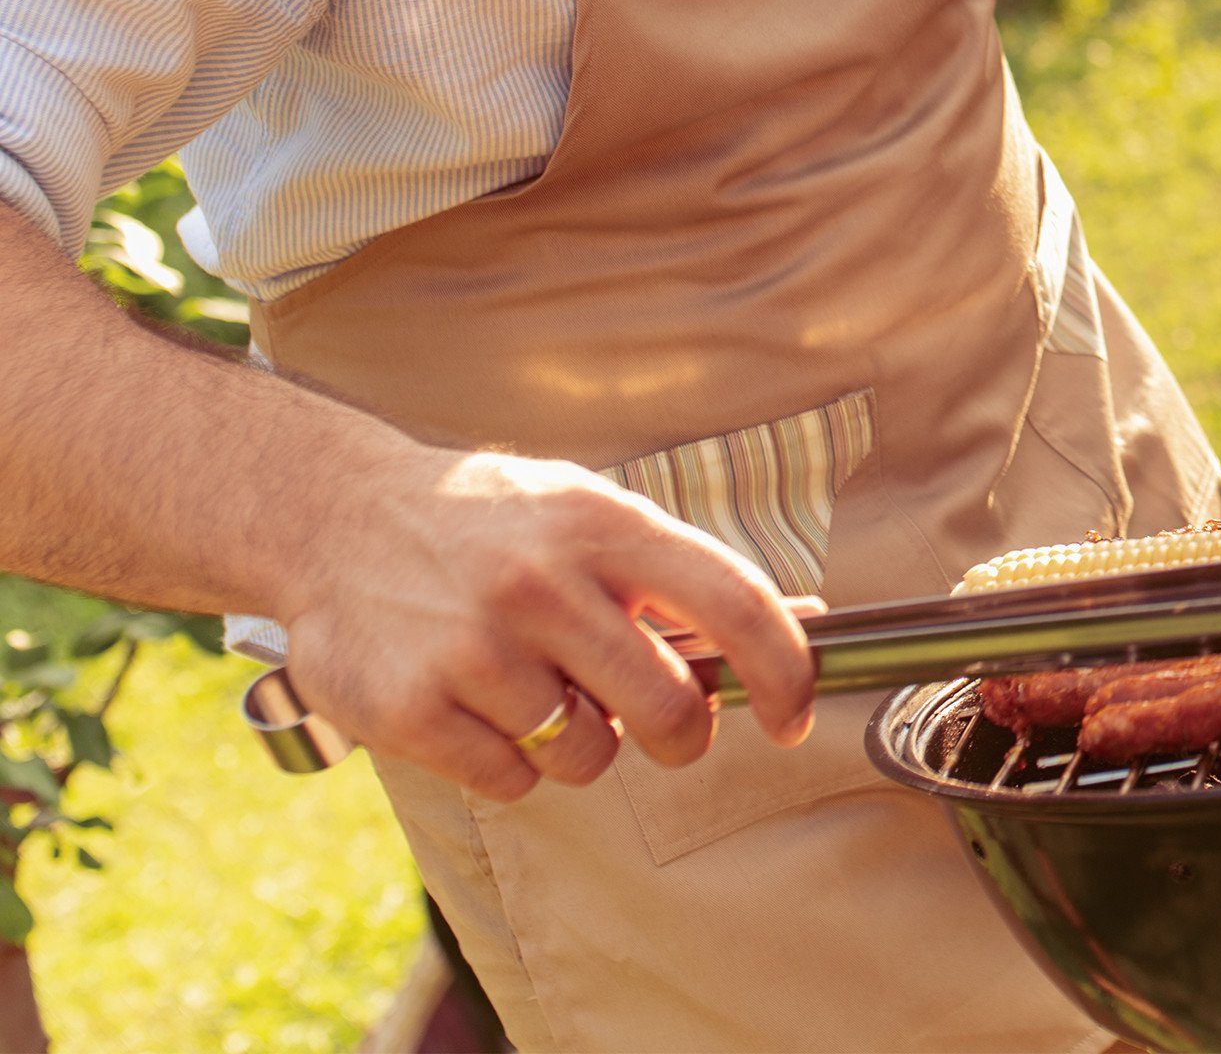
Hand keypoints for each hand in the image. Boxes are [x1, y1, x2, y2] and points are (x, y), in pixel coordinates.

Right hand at [277, 446, 815, 803]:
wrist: (340, 516)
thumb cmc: (494, 523)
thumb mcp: (591, 513)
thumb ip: (683, 574)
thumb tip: (804, 624)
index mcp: (605, 525)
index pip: (733, 601)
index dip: (784, 668)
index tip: (796, 715)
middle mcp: (545, 584)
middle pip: (668, 708)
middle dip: (681, 735)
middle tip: (662, 724)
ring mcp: (476, 649)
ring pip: (588, 755)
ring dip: (581, 742)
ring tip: (538, 685)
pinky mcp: (415, 711)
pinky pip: (513, 781)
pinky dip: (512, 762)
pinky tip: (481, 705)